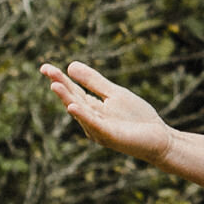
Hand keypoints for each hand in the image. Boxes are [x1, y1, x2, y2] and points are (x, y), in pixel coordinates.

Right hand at [39, 60, 174, 162]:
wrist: (160, 138)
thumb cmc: (137, 118)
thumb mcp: (114, 94)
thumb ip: (94, 81)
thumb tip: (70, 65)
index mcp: (92, 109)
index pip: (72, 91)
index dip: (59, 79)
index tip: (44, 67)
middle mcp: (91, 121)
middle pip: (73, 100)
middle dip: (60, 85)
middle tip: (46, 70)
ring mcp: (99, 130)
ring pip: (81, 112)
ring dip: (67, 99)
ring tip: (54, 85)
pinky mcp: (111, 136)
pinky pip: (95, 124)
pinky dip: (83, 116)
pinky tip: (72, 106)